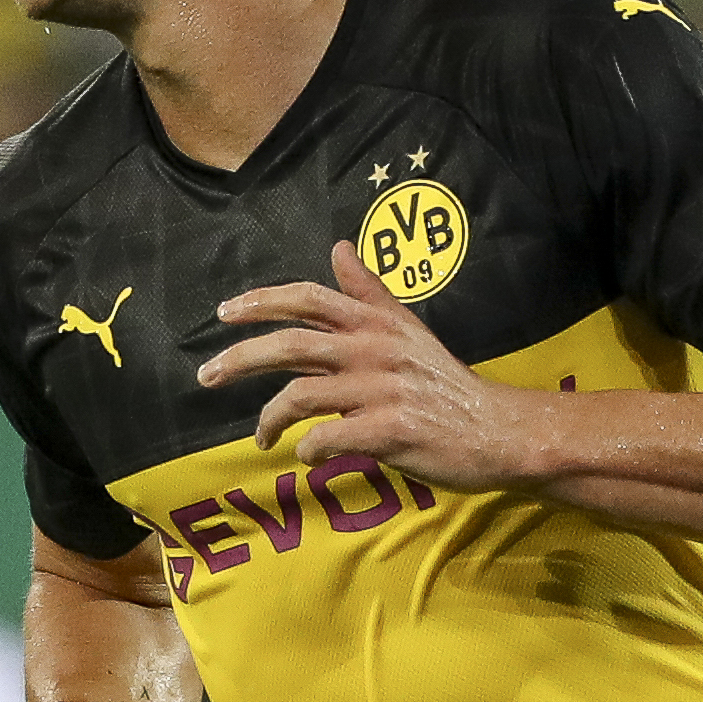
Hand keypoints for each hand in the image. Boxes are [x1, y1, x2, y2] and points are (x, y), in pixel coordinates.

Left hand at [198, 240, 538, 488]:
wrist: (496, 429)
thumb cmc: (445, 383)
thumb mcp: (409, 329)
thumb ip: (369, 292)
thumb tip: (339, 247)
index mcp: (376, 323)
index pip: (308, 299)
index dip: (262, 301)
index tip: (224, 312)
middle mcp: (374, 349)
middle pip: (291, 344)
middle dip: (239, 358)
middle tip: (206, 376)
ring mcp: (382, 390)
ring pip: (301, 396)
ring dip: (270, 419)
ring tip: (262, 436)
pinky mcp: (390, 431)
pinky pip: (327, 439)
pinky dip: (308, 449)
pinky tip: (307, 454)